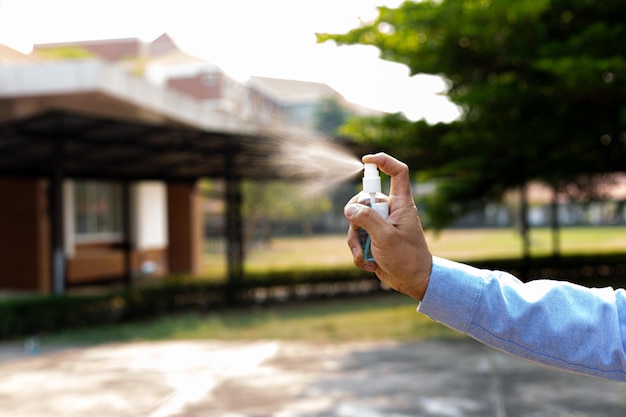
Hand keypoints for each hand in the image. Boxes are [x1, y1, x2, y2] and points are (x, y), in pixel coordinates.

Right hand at [345, 153, 431, 300]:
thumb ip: (367, 219)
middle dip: (355, 216)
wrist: (412, 282)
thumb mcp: (386, 237)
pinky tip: (368, 263)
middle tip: (358, 229)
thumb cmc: (407, 258)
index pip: (397, 172)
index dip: (384, 161)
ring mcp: (381, 225)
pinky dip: (358, 251)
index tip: (366, 161)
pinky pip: (357, 238)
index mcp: (401, 204)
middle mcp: (391, 211)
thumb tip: (349, 209)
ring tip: (364, 256)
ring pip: (356, 221)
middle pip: (364, 199)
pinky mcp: (374, 239)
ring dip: (355, 240)